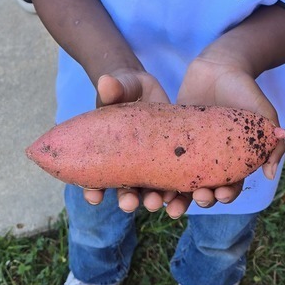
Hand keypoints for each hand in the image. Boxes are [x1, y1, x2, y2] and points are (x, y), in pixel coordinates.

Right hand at [82, 70, 173, 214]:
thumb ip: (115, 88)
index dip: (93, 189)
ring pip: (155, 193)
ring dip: (157, 201)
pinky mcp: (178, 163)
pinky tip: (192, 196)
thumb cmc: (129, 88)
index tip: (94, 196)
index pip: (97, 178)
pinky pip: (182, 184)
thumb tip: (106, 81)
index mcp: (110, 155)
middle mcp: (131, 167)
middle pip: (127, 191)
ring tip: (160, 203)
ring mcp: (155, 168)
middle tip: (130, 203)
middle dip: (128, 200)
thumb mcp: (123, 87)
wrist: (156, 89)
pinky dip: (186, 194)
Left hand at [164, 55, 284, 217]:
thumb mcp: (265, 114)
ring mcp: (190, 151)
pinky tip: (148, 185)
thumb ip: (273, 143)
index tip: (221, 194)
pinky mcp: (172, 138)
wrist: (221, 65)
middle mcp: (210, 160)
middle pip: (204, 190)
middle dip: (200, 200)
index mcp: (233, 161)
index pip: (230, 187)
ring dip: (174, 198)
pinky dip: (155, 176)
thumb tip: (270, 174)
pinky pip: (161, 161)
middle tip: (198, 197)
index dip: (226, 196)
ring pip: (180, 182)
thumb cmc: (246, 90)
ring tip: (167, 204)